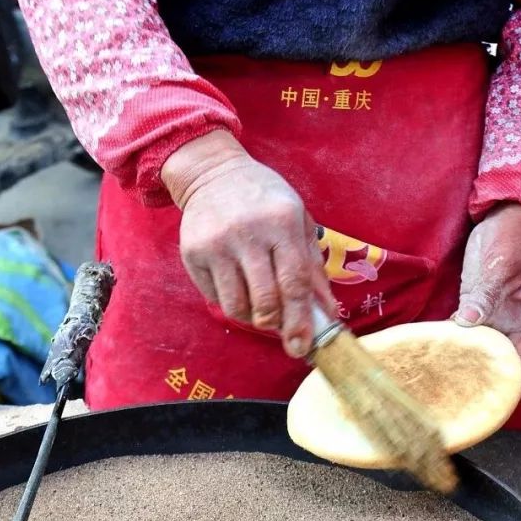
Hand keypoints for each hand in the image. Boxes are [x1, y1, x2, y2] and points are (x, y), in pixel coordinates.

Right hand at [162, 131, 335, 358]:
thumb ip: (312, 266)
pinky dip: (230, 302)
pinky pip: (215, 297)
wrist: (213, 174)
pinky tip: (237, 286)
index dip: (301, 320)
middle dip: (277, 325)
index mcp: (281, 222)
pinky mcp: (193, 254)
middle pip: (265, 300)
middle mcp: (248, 233)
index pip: (294, 282)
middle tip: (282, 332)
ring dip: (252, 317)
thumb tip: (328, 311)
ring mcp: (217, 245)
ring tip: (258, 306)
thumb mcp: (298, 221)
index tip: (303, 346)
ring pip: (237, 306)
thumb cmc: (264, 199)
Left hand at [454, 203, 520, 363]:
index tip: (500, 366)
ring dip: (475, 352)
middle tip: (468, 370)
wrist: (504, 219)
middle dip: (495, 362)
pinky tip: (443, 343)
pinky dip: (461, 338)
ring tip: (453, 361)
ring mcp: (504, 316)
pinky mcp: (483, 311)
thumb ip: (485, 293)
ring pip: (492, 344)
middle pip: (515, 350)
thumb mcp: (500, 263)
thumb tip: (468, 322)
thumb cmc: (513, 235)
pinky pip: (473, 330)